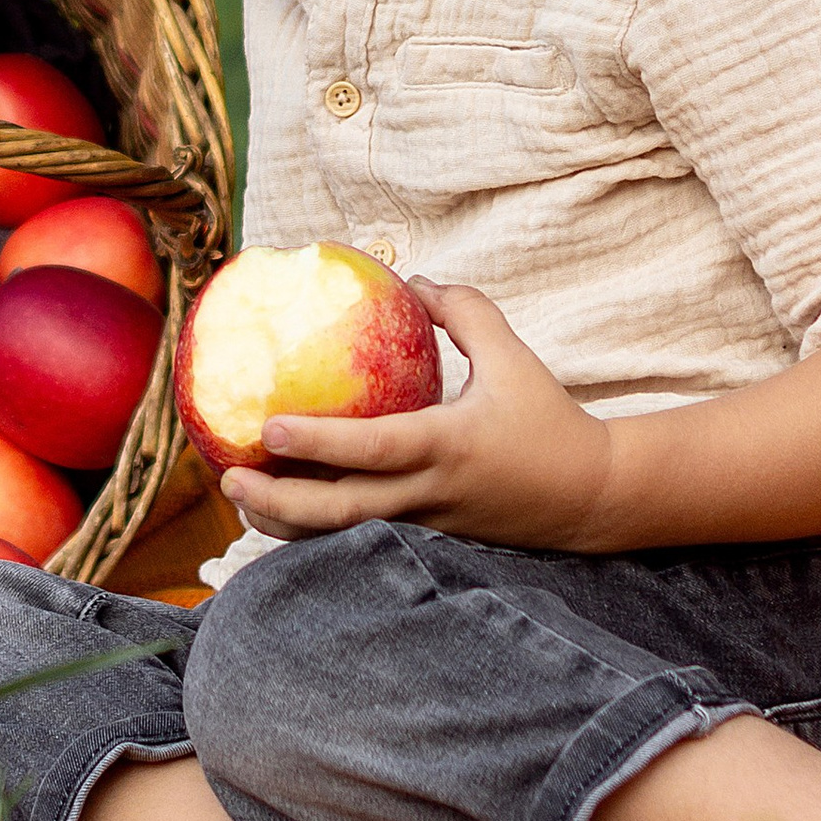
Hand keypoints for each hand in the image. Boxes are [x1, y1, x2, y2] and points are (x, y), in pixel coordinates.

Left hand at [222, 280, 619, 550]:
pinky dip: (317, 530)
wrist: (591, 497)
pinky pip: (361, 537)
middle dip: (279, 501)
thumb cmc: (549, 420)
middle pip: (341, 513)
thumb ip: (464, 312)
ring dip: (287, 524)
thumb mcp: (512, 356)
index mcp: (448, 447)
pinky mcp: (427, 539)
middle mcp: (429, 493)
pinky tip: (280, 513)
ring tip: (242, 499)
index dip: (318, 442)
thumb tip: (413, 281)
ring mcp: (426, 524)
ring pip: (343, 537)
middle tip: (230, 477)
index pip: (373, 451)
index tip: (268, 426)